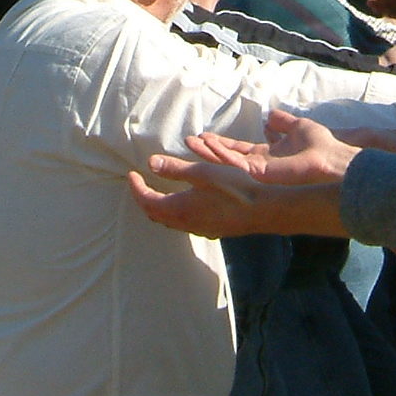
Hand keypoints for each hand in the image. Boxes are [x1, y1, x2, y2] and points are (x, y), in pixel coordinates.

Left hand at [130, 158, 274, 238]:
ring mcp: (198, 230)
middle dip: (144, 199)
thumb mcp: (203, 172)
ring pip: (169, 222)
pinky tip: (184, 204)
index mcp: (178, 208)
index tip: (132, 175)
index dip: (136, 188)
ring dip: (159, 208)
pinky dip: (175, 213)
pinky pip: (183, 224)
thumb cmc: (234, 188)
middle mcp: (185, 223)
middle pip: (154, 214)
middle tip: (141, 184)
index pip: (146, 201)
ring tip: (159, 192)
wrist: (262, 210)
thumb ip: (175, 168)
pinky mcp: (211, 231)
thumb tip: (151, 163)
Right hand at [185, 110, 365, 184]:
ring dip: (209, 152)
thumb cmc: (320, 145)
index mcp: (266, 155)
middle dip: (209, 149)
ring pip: (227, 161)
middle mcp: (258, 164)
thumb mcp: (298, 127)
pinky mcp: (260, 173)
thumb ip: (283, 122)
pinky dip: (222, 154)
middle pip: (228, 157)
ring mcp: (258, 170)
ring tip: (192, 143)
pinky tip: (209, 145)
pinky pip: (236, 162)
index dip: (222, 144)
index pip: (238, 149)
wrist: (331, 158)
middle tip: (189, 142)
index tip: (205, 137)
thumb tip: (272, 115)